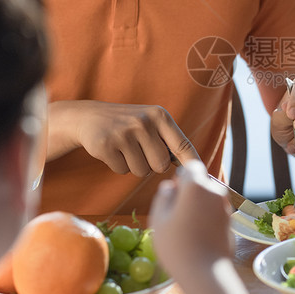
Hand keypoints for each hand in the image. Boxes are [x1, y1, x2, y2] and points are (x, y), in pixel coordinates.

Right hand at [48, 100, 199, 175]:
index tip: (204, 177)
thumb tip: (194, 169)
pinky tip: (112, 150)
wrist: (89, 116)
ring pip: (141, 171)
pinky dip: (118, 165)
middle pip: (160, 165)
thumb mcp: (151, 123)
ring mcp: (124, 133)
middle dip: (151, 164)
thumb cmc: (128, 124)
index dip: (192, 163)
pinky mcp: (106, 145)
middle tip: (139, 150)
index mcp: (159, 116)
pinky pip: (122, 170)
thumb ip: (170, 141)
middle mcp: (143, 122)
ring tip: (124, 148)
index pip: (182, 144)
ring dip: (133, 165)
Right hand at [150, 161, 233, 274]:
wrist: (205, 274)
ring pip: (209, 199)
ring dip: (199, 207)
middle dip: (190, 194)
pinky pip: (216, 214)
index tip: (174, 194)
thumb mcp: (159, 219)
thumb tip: (170, 187)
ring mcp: (226, 208)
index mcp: (197, 186)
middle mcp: (216, 192)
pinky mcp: (231, 224)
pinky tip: (198, 238)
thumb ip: (164, 197)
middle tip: (176, 216)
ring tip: (186, 230)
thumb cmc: (176, 246)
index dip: (182, 177)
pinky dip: (208, 220)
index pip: (192, 167)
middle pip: (202, 184)